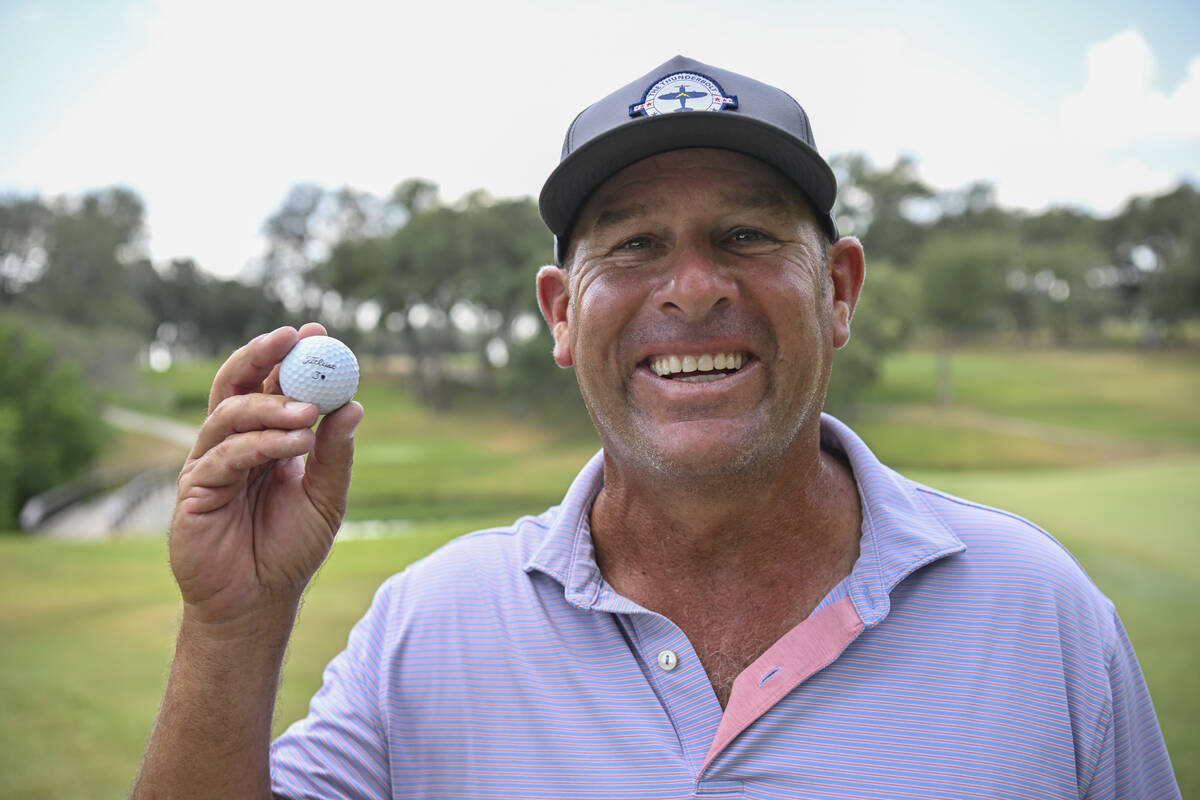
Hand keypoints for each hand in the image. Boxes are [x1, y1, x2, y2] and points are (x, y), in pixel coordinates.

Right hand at [169, 323, 363, 627]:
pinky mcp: (194, 491)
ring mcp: (208, 464)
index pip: (270, 384)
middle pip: (235, 384)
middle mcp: (232, 443)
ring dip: (270, 405)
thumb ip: (336, 454)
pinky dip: (261, 444)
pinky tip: (297, 444)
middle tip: (293, 338)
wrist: (259, 602)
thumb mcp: (326, 498)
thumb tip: (353, 405)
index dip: (288, 356)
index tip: (316, 330)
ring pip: (229, 414)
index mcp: (264, 438)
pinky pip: (225, 456)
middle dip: (261, 355)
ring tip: (308, 411)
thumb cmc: (290, 549)